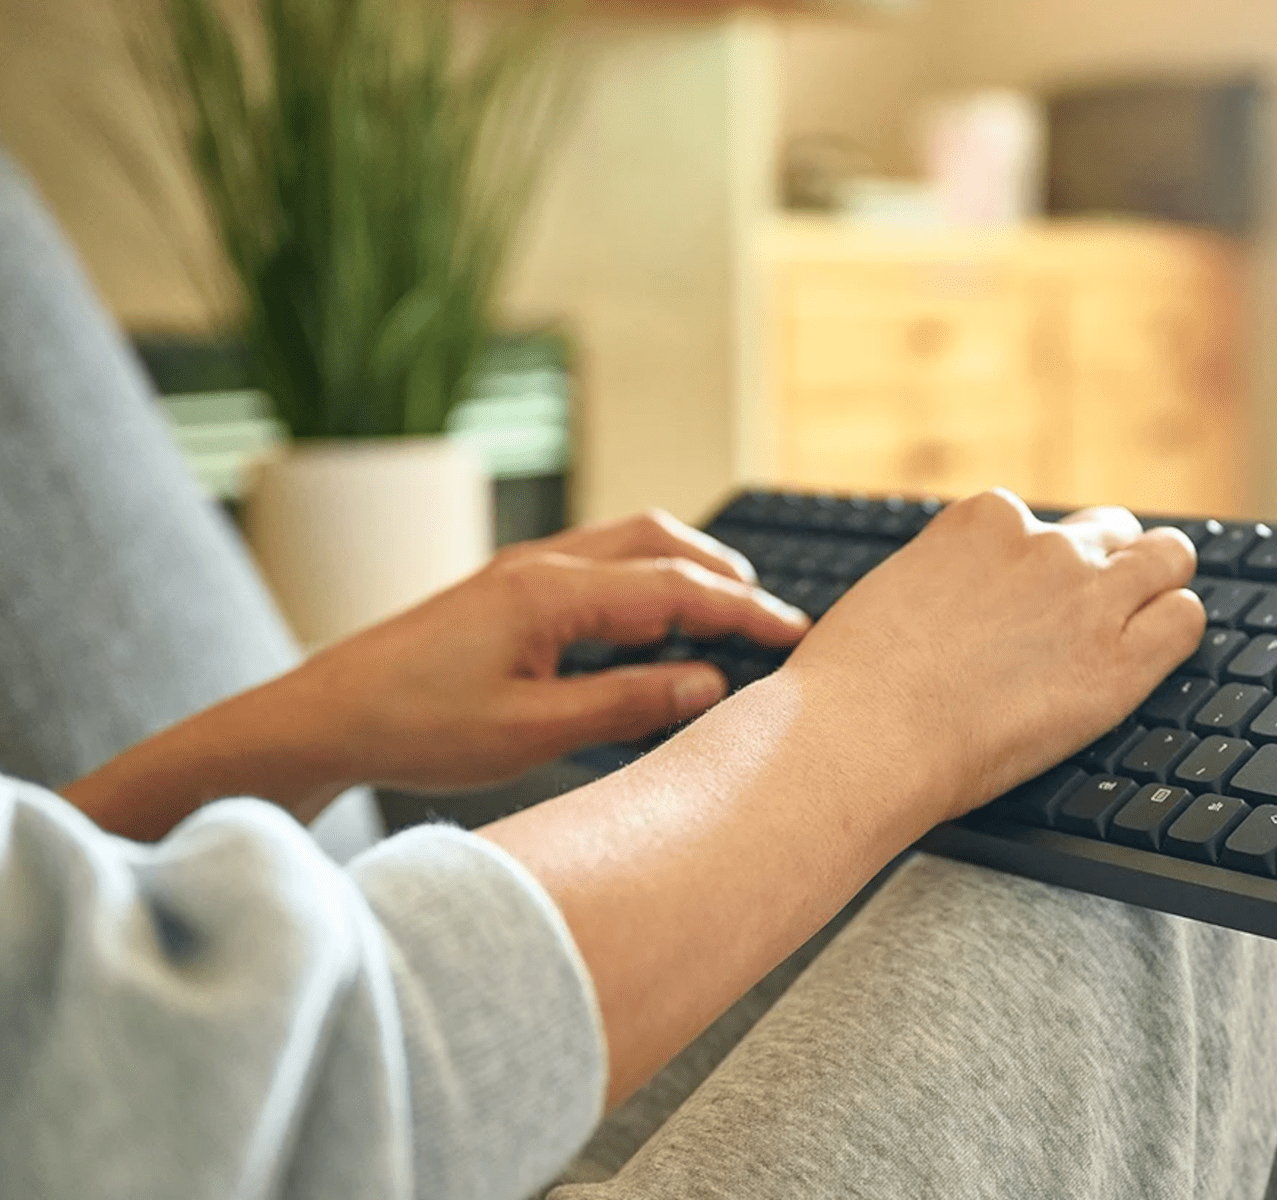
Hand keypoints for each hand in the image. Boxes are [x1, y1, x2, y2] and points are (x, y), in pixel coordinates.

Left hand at [66, 509, 807, 837]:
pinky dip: (644, 580)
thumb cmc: (415, 729)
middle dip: (725, 574)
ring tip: (726, 615)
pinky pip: (595, 564)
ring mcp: (520, 570)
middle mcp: (541, 565)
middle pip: (660, 541)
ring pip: (627, 543)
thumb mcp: (531, 733)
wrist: (321, 717)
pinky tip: (650, 626)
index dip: (747, 612)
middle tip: (772, 619)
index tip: (798, 635)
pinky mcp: (504, 589)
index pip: (678, 589)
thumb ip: (626, 704)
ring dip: (684, 570)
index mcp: (552, 594)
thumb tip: (708, 684)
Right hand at [481, 489, 1205, 1104]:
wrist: (859, 737)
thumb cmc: (853, 685)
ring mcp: (1087, 597)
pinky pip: (1186, 619)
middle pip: (1116, 533)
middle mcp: (1043, 543)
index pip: (1047, 523)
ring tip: (1151, 617)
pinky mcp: (1120, 659)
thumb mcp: (892, 597)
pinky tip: (1156, 657)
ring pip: (1169, 560)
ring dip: (1160, 585)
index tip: (1050, 594)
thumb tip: (949, 601)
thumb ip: (944, 584)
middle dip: (1113, 568)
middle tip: (1103, 612)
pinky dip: (1176, 632)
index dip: (1056, 562)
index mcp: (983, 520)